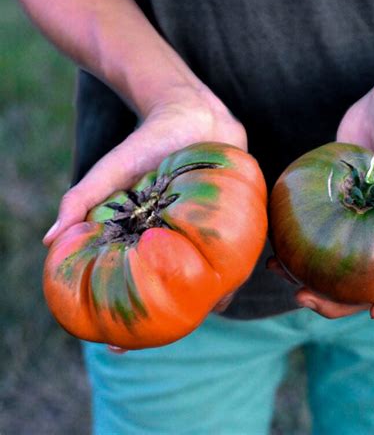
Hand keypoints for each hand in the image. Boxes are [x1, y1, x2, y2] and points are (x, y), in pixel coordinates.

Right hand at [43, 85, 245, 348]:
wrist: (190, 112)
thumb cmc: (147, 143)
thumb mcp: (110, 172)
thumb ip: (82, 199)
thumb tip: (49, 239)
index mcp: (150, 236)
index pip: (135, 283)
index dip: (126, 316)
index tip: (116, 345)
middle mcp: (178, 239)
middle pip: (176, 288)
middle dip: (171, 316)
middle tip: (166, 332)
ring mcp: (207, 231)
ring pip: (210, 275)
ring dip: (209, 296)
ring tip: (205, 307)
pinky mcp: (237, 215)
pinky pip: (239, 246)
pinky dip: (236, 264)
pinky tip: (232, 279)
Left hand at [270, 79, 373, 319]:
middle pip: (370, 285)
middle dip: (338, 302)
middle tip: (304, 297)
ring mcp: (362, 224)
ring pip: (340, 267)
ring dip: (312, 279)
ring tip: (281, 274)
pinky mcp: (338, 208)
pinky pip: (319, 235)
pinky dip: (299, 246)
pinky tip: (275, 248)